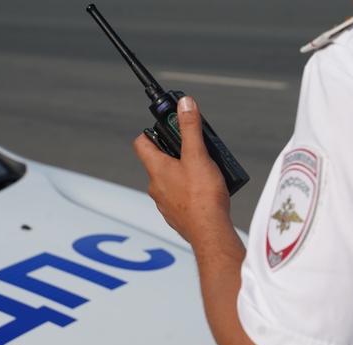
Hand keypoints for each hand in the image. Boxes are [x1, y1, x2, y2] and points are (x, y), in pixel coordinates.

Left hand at [133, 96, 230, 243]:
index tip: (167, 127)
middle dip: (175, 152)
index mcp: (156, 168)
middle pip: (159, 161)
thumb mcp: (198, 155)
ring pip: (170, 181)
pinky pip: (179, 198)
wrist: (210, 232)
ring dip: (183, 173)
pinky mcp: (176, 216)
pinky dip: (188, 192)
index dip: (151, 131)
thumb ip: (190, 128)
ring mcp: (164, 203)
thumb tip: (185, 104)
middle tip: (194, 149)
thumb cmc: (202, 196)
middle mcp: (156, 186)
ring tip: (204, 172)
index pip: (142, 143)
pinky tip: (204, 193)